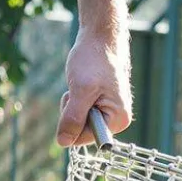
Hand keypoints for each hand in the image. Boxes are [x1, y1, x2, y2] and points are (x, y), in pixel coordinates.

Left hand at [56, 26, 131, 145]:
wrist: (100, 37)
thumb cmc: (94, 59)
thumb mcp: (81, 90)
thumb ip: (73, 118)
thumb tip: (63, 143)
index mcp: (118, 120)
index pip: (84, 138)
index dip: (72, 123)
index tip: (76, 100)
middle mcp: (117, 120)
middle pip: (81, 131)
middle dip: (72, 113)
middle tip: (78, 90)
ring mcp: (109, 112)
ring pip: (78, 121)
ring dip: (72, 105)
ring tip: (81, 85)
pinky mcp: (101, 105)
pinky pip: (80, 111)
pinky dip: (75, 100)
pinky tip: (82, 85)